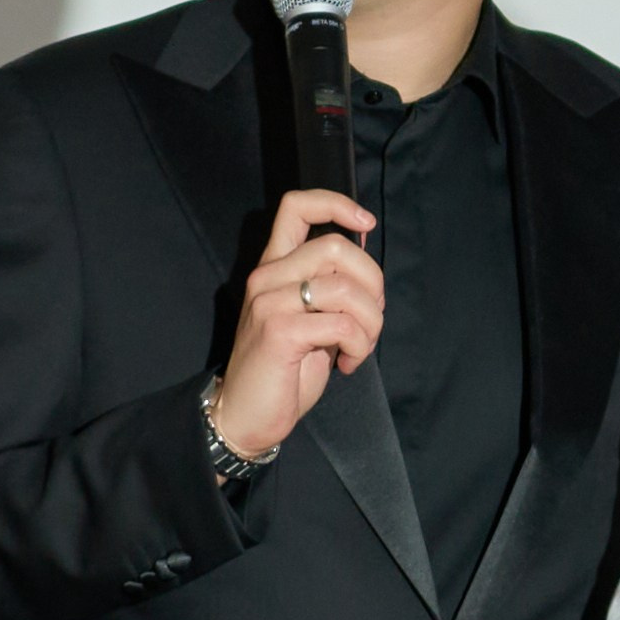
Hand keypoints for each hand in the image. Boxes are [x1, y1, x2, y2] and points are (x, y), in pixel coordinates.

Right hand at [212, 191, 381, 458]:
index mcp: (274, 268)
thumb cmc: (283, 371)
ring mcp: (270, 302)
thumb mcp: (310, 320)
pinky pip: (343, 324)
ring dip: (371, 323)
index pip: (296, 206)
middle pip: (336, 246)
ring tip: (358, 348)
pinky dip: (358, 345)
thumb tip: (368, 269)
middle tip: (371, 321)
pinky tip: (347, 364)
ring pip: (346, 289)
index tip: (366, 222)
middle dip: (373, 283)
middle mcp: (267, 277)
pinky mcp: (280, 330)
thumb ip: (330, 289)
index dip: (337, 203)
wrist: (246, 416)